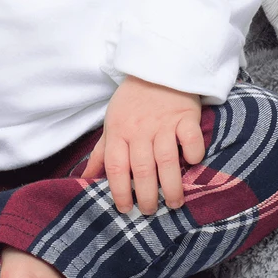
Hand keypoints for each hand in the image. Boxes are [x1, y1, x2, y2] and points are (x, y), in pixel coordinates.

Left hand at [80, 75, 205, 214]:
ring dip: (171, 186)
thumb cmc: (132, 100)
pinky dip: (193, 154)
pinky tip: (192, 164)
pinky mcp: (185, 115)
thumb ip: (101, 152)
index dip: (118, 192)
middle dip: (147, 196)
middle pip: (143, 169)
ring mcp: (164, 122)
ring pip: (167, 160)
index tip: (124, 209)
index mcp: (119, 132)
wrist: (158, 66)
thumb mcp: (111, 122)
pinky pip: (191, 139)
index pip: (116, 168)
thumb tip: (84, 178)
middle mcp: (140, 129)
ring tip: (174, 203)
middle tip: (150, 210)